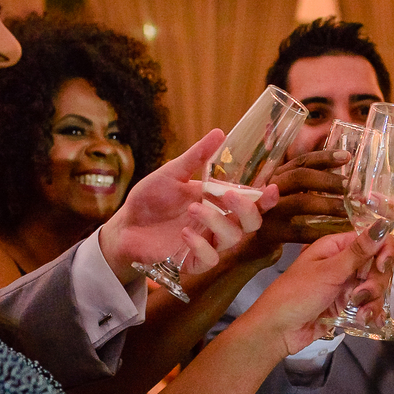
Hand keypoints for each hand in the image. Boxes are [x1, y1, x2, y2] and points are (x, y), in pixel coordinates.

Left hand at [98, 128, 280, 283]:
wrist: (125, 224)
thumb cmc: (150, 199)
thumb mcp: (172, 173)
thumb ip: (196, 157)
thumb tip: (219, 132)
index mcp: (218, 202)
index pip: (252, 203)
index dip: (265, 199)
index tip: (269, 188)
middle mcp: (218, 224)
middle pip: (250, 224)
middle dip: (246, 210)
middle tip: (228, 196)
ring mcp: (207, 243)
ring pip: (231, 239)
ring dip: (216, 222)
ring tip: (193, 208)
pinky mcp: (192, 261)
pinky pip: (209, 258)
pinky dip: (200, 245)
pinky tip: (184, 233)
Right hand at [240, 149, 354, 253]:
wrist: (248, 244)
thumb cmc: (277, 216)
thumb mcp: (289, 195)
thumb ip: (310, 184)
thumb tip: (346, 178)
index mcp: (279, 176)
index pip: (302, 161)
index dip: (325, 157)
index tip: (348, 157)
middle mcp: (271, 188)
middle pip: (300, 177)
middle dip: (328, 180)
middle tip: (351, 187)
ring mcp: (268, 210)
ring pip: (301, 202)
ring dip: (328, 205)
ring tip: (349, 210)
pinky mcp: (269, 232)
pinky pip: (299, 231)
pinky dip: (321, 232)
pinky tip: (338, 233)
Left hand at [245, 219, 389, 355]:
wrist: (277, 330)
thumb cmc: (297, 294)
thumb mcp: (329, 271)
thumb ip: (358, 251)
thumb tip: (383, 224)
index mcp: (336, 247)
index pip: (372, 241)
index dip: (382, 252)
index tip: (382, 267)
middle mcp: (343, 263)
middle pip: (377, 266)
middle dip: (375, 283)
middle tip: (360, 296)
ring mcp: (345, 285)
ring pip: (374, 288)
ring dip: (373, 301)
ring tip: (361, 314)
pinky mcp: (346, 306)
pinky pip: (368, 305)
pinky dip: (370, 313)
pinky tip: (368, 321)